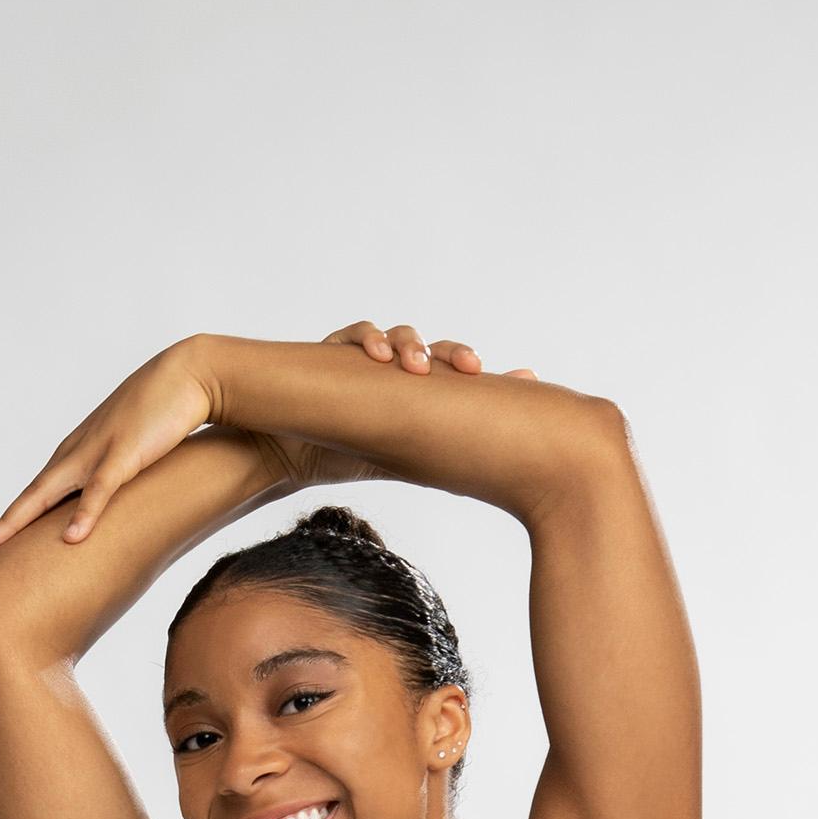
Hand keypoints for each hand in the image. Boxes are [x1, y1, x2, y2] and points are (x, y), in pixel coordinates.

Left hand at [0, 339, 229, 552]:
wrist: (188, 375)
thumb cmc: (164, 411)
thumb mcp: (135, 447)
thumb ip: (122, 472)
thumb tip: (120, 499)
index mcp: (80, 452)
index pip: (40, 490)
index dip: (17, 515)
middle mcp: (79, 452)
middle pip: (32, 494)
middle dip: (4, 522)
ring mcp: (98, 451)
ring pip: (49, 491)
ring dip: (19, 518)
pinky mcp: (125, 453)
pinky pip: (100, 489)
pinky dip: (85, 514)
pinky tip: (72, 538)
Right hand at [256, 322, 539, 492]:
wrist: (289, 453)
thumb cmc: (344, 456)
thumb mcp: (401, 461)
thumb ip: (440, 460)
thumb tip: (489, 485)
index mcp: (418, 393)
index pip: (461, 379)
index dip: (494, 376)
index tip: (528, 378)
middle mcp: (396, 370)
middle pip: (435, 351)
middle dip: (455, 355)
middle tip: (473, 366)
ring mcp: (367, 357)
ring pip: (399, 337)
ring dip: (411, 344)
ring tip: (416, 363)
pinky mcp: (335, 350)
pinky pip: (354, 333)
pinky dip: (367, 338)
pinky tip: (378, 353)